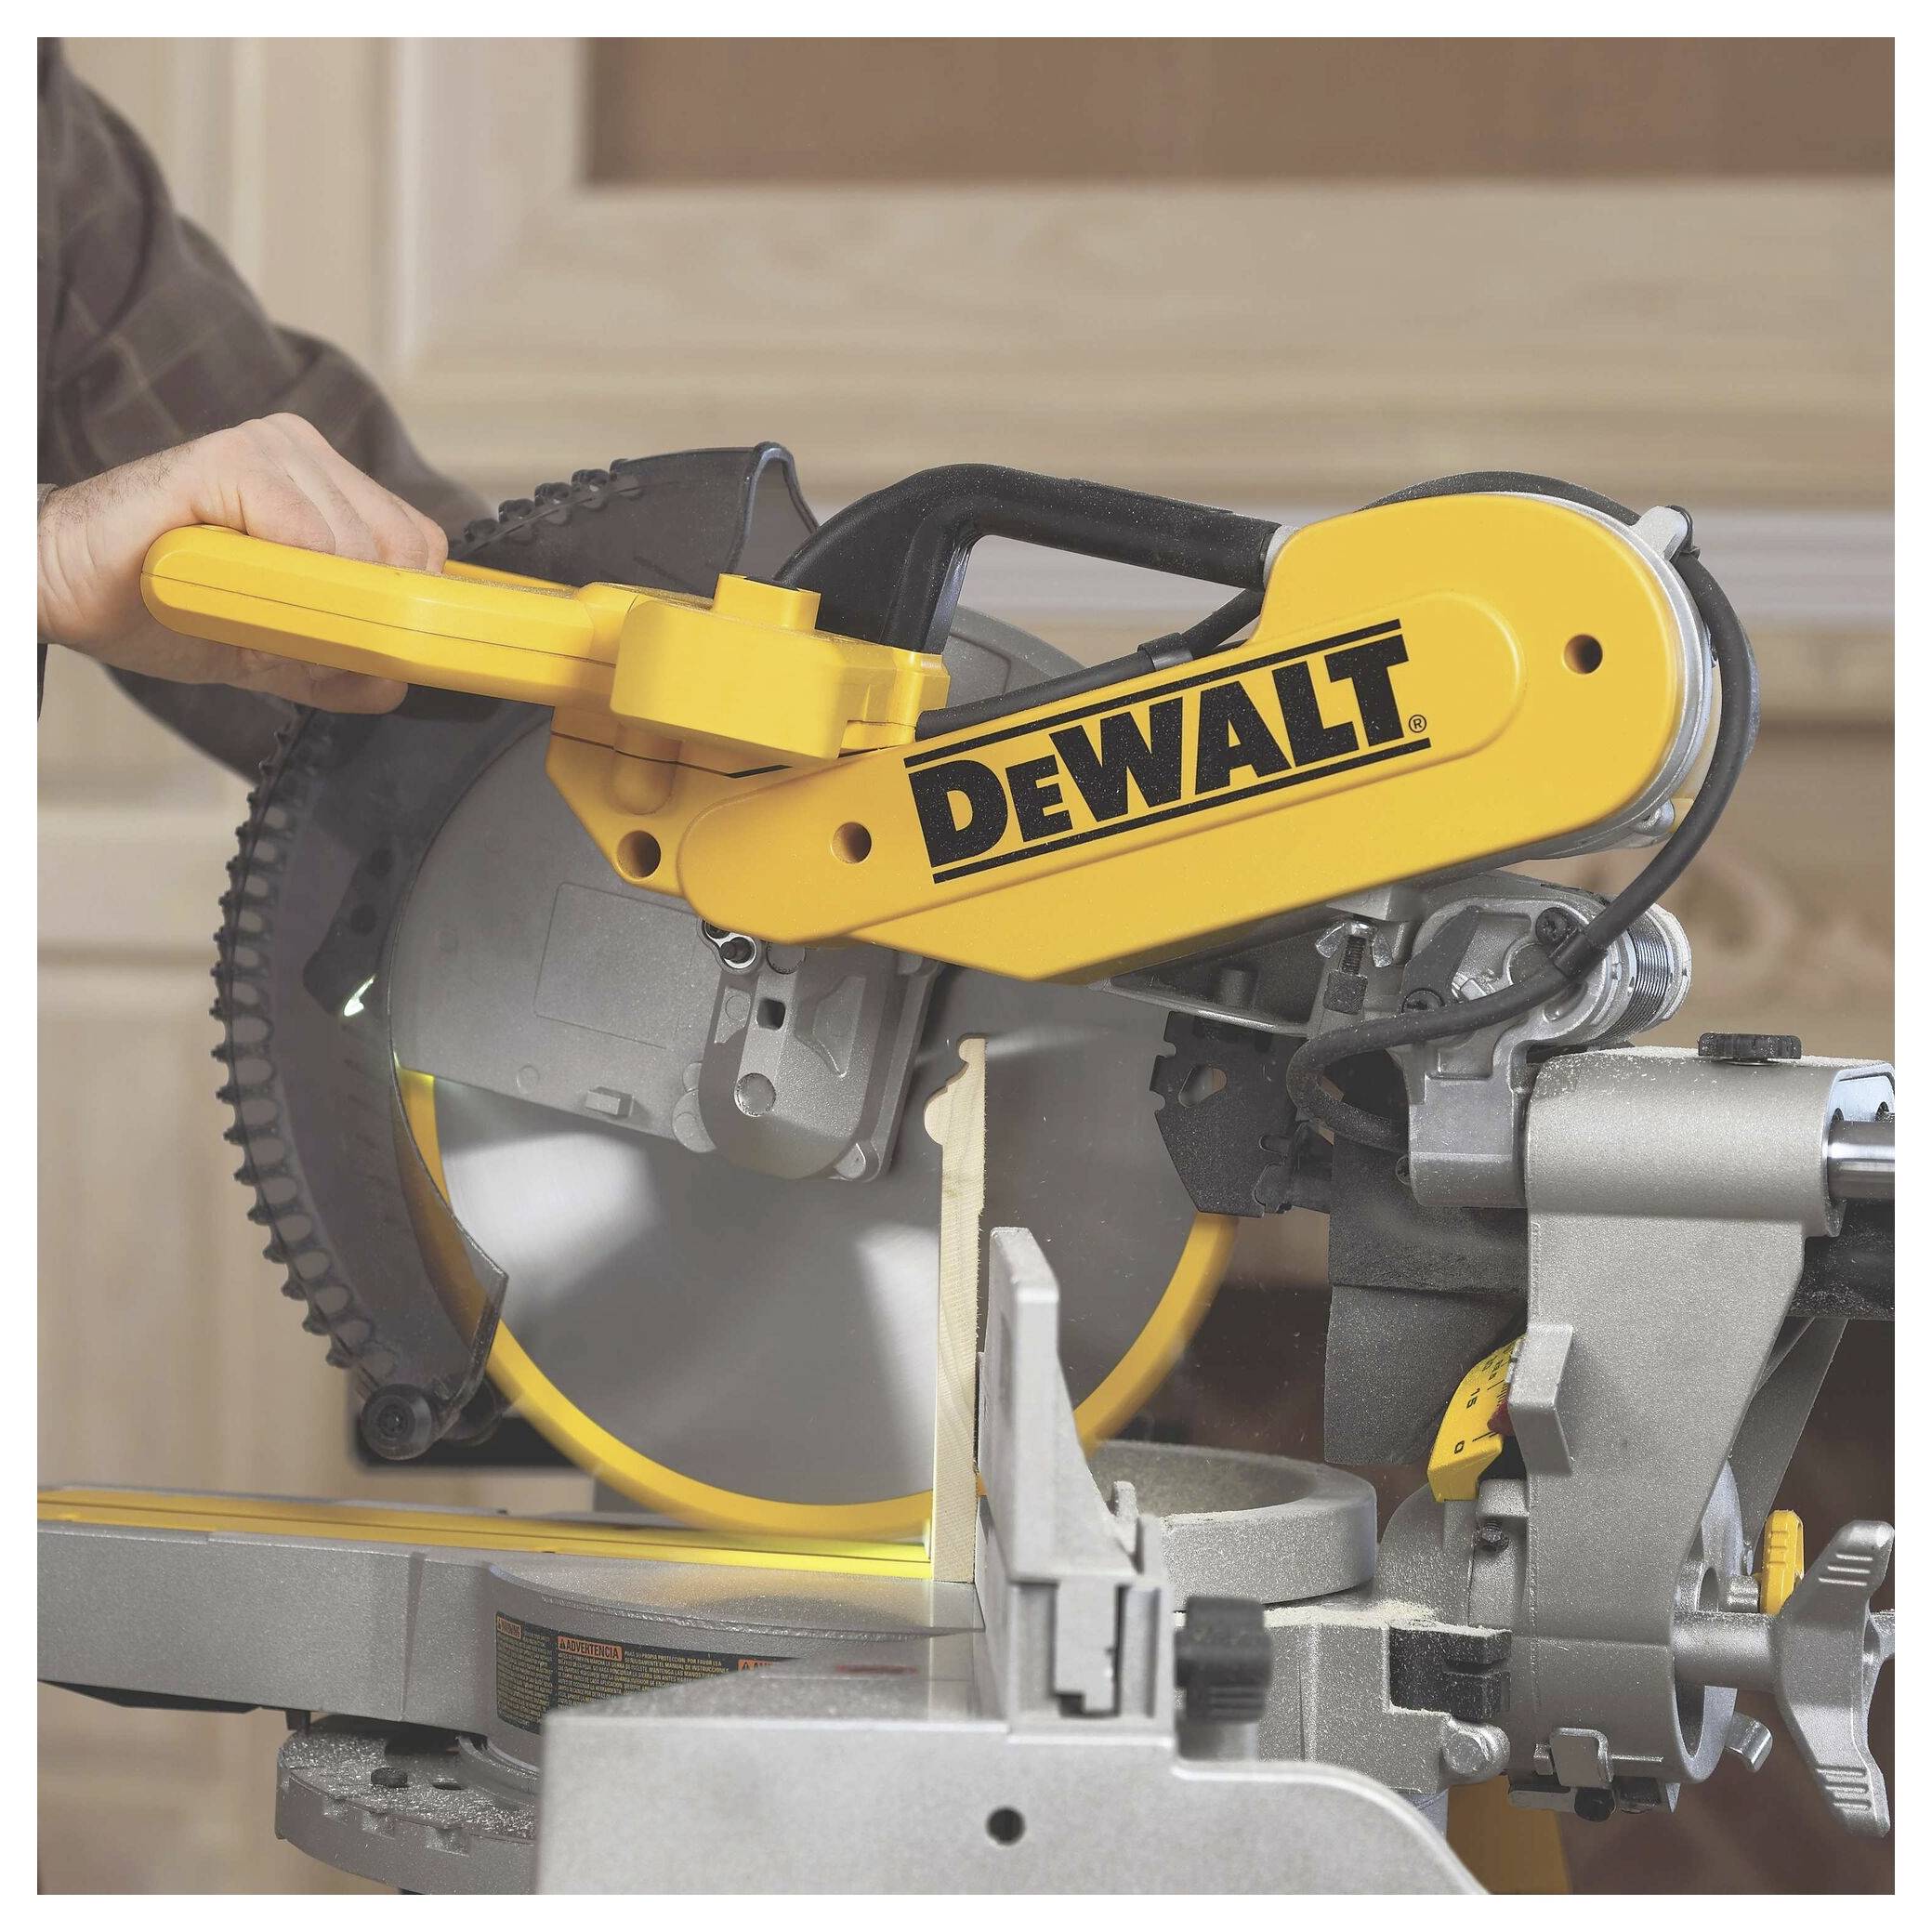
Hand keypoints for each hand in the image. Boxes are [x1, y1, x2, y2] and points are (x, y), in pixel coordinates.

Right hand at [37, 415, 447, 711]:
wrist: (64, 589)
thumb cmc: (163, 605)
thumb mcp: (271, 651)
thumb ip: (337, 665)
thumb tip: (395, 683)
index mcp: (326, 484)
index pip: (419, 544)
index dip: (403, 605)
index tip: (363, 644)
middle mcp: (304, 452)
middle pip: (400, 546)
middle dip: (363, 614)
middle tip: (294, 639)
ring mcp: (267, 449)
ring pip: (356, 543)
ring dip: (314, 607)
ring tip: (245, 615)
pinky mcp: (223, 459)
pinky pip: (301, 531)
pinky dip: (284, 582)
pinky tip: (234, 591)